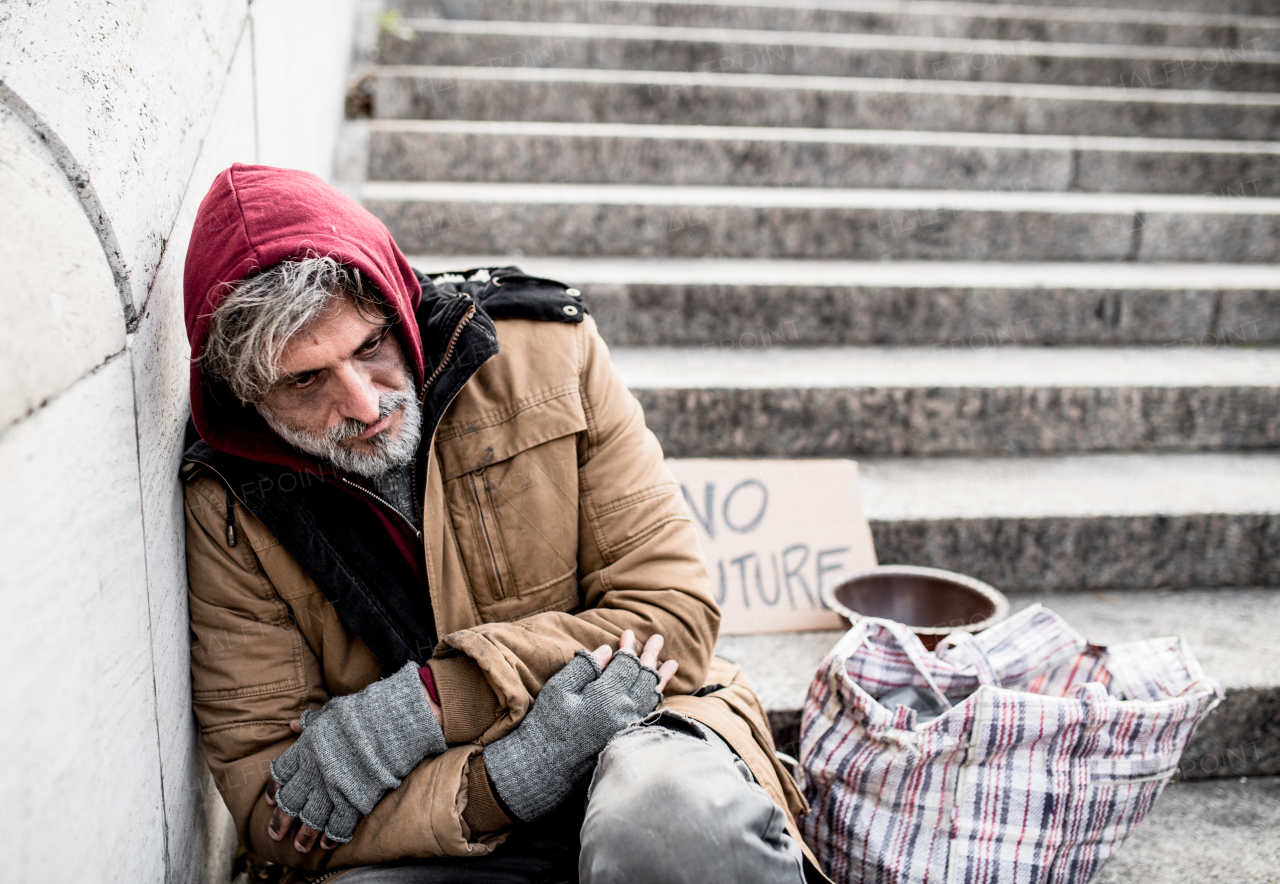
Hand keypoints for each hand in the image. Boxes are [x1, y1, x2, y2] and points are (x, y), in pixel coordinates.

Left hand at [263, 661, 445, 852]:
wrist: (389, 725)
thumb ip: (312, 721)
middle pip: (290, 802)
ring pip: (311, 820)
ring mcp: (332, 790)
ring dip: (304, 836)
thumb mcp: (332, 711)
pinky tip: (327, 844)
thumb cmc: (362, 714)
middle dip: (281, 821)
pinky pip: (338, 825)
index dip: (274, 789)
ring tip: (300, 847)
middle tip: (276, 834)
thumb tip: (294, 724)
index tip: (271, 801)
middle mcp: (313, 773)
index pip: (280, 774)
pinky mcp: (353, 801)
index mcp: (305, 750)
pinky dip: (332, 836)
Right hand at [482, 629, 677, 820]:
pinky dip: (655, 699)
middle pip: (644, 677)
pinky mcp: (625, 741)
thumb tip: (606, 649)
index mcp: (605, 697)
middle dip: (650, 656)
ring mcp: (627, 728)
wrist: (543, 771)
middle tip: (657, 638)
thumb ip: (584, 667)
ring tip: (671, 663)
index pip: (626, 664)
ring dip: (660, 677)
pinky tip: (657, 693)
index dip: (628, 647)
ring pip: (650, 697)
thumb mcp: (558, 690)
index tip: (627, 633)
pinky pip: (647, 715)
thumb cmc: (546, 726)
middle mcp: (623, 713)